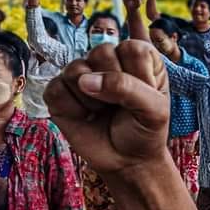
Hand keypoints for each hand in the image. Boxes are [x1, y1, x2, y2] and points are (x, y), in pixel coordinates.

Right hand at [44, 41, 169, 178]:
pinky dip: (72, 109)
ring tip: (103, 111)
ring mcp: (82, 74)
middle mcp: (109, 61)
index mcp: (138, 58)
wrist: (126, 162)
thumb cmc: (144, 131)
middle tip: (121, 106)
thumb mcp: (154, 111)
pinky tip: (85, 117)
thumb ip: (128, 88)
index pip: (132, 48)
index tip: (145, 96)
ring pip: (75, 68)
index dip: (138, 75)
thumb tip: (85, 80)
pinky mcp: (61, 91)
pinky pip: (56, 89)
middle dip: (113, 86)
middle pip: (101, 52)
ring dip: (92, 99)